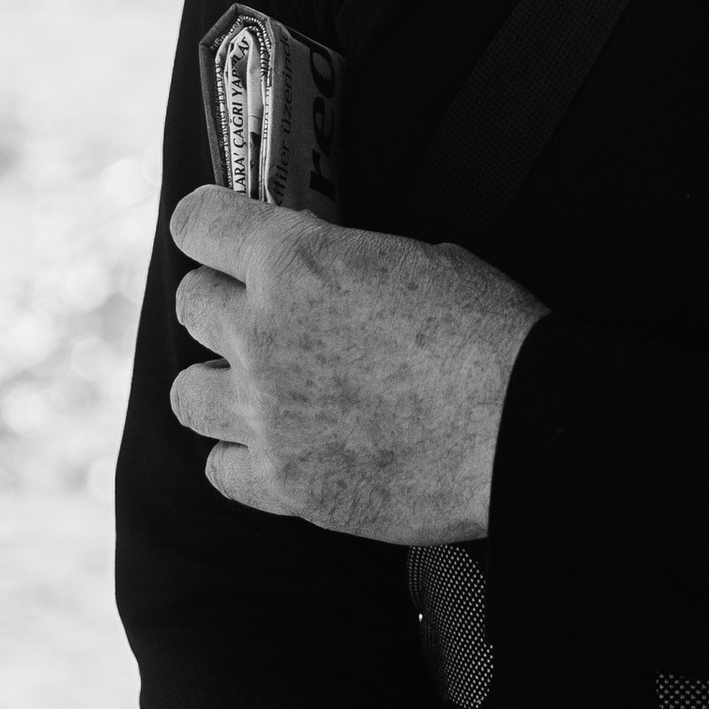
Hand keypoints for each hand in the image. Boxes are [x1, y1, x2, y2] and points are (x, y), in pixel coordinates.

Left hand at [168, 186, 541, 542]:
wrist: (522, 426)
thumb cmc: (490, 333)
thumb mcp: (424, 259)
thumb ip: (352, 265)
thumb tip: (337, 276)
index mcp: (297, 263)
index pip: (198, 223)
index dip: (208, 224)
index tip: (219, 235)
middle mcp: (263, 335)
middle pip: (190, 305)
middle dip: (223, 301)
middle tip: (261, 314)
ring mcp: (267, 416)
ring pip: (186, 393)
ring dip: (219, 382)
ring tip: (259, 388)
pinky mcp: (284, 485)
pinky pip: (220, 468)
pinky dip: (243, 457)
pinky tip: (281, 448)